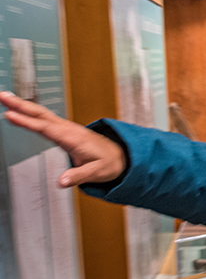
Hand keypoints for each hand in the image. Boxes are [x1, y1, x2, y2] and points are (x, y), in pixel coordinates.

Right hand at [0, 91, 125, 186]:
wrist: (121, 156)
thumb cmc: (109, 163)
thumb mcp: (97, 172)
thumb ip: (79, 176)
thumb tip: (62, 182)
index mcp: (74, 138)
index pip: (46, 128)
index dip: (27, 122)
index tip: (10, 115)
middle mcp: (69, 129)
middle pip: (41, 114)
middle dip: (21, 105)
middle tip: (2, 96)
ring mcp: (67, 128)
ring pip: (42, 113)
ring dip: (23, 105)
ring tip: (5, 98)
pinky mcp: (65, 130)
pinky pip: (45, 118)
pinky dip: (31, 112)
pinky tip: (20, 109)